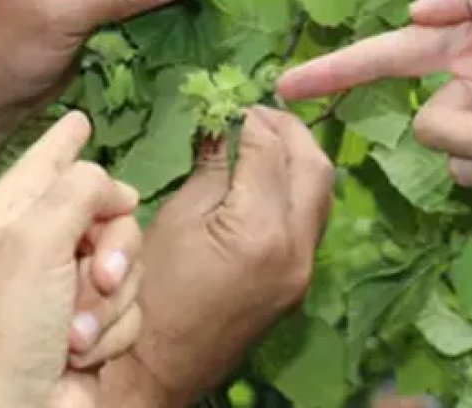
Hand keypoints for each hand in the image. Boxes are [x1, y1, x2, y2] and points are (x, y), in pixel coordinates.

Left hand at [0, 112, 143, 407]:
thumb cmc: (12, 324)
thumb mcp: (34, 239)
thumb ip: (79, 191)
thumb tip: (116, 190)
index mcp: (5, 217)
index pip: (42, 163)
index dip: (64, 142)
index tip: (81, 117)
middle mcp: (34, 248)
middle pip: (104, 211)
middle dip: (112, 245)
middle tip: (96, 273)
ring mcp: (65, 290)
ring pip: (125, 260)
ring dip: (110, 298)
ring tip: (77, 332)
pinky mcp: (94, 328)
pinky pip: (130, 304)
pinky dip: (113, 329)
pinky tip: (84, 354)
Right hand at [101, 107, 334, 405]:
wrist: (159, 367)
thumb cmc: (150, 291)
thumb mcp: (175, 218)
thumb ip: (212, 167)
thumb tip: (224, 124)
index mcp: (260, 229)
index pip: (270, 149)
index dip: (250, 118)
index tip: (230, 103)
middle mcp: (296, 248)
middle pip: (314, 166)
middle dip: (289, 130)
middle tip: (255, 114)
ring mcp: (303, 269)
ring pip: (321, 193)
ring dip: (297, 158)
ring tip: (261, 140)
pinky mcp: (298, 282)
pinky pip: (310, 220)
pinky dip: (294, 189)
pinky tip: (264, 179)